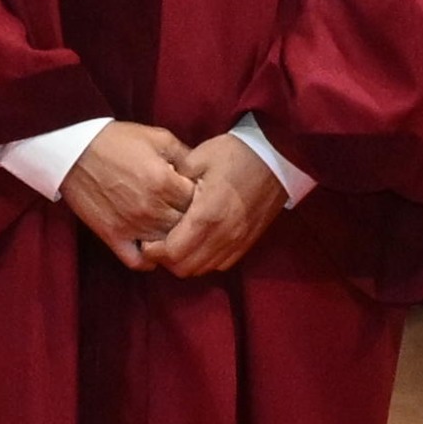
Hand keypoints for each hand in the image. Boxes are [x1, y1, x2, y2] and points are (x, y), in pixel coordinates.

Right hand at [53, 120, 197, 264]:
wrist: (74, 151)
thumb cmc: (118, 141)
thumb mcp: (157, 137)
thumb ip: (185, 155)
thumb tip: (203, 172)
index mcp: (164, 182)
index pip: (199, 204)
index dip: (204, 201)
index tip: (201, 197)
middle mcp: (151, 208)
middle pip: (186, 228)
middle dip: (192, 222)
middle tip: (191, 216)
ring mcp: (131, 226)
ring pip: (166, 247)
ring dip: (174, 242)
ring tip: (175, 232)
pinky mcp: (113, 237)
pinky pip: (138, 261)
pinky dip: (149, 260)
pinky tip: (154, 248)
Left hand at [139, 128, 285, 280]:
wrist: (276, 157)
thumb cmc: (235, 153)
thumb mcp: (198, 158)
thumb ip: (174, 181)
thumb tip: (156, 198)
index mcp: (207, 215)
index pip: (172, 252)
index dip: (154, 251)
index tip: (146, 239)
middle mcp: (223, 235)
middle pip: (185, 268)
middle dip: (166, 260)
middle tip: (158, 242)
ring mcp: (237, 242)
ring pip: (202, 270)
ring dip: (185, 261)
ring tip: (177, 242)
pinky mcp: (247, 243)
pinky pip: (220, 264)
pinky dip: (204, 260)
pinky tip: (199, 242)